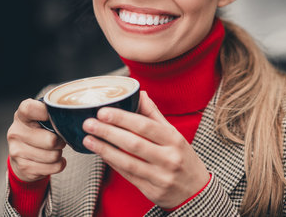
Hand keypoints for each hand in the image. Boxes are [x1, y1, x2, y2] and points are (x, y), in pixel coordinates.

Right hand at [7, 98, 66, 181]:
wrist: (19, 155)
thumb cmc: (36, 132)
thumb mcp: (39, 118)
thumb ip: (51, 113)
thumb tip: (71, 113)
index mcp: (21, 116)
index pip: (29, 109)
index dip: (44, 112)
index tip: (52, 117)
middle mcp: (16, 132)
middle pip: (50, 140)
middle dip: (60, 141)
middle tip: (59, 140)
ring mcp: (17, 151)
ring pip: (53, 155)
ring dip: (59, 153)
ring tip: (53, 150)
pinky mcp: (23, 167)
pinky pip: (53, 167)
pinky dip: (58, 164)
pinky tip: (52, 160)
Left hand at [82, 91, 209, 208]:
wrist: (197, 191)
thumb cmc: (183, 158)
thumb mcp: (175, 134)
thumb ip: (154, 115)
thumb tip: (140, 93)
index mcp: (174, 139)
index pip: (145, 126)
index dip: (122, 118)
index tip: (103, 112)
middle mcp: (169, 158)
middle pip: (133, 143)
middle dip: (108, 132)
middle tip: (89, 123)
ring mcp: (160, 177)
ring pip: (127, 162)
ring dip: (104, 149)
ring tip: (88, 139)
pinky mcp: (152, 191)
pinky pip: (128, 175)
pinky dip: (113, 163)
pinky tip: (101, 153)